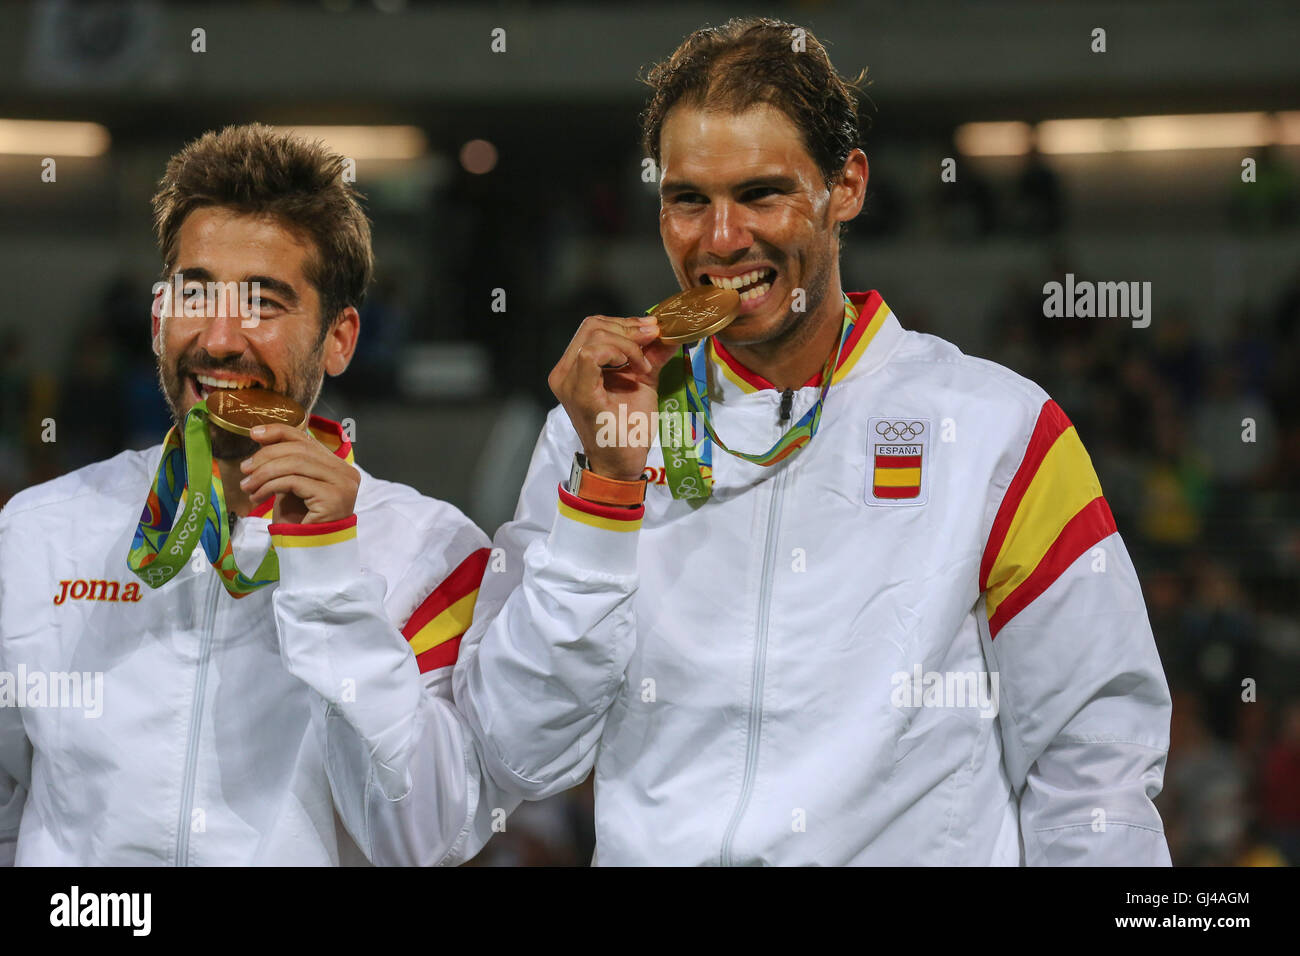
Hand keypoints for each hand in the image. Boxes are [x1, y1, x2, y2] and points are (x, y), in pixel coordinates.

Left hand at [239, 423, 359, 524]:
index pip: (307, 439)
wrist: (311, 552)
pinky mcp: (332, 497)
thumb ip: (287, 464)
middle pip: (300, 450)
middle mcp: (346, 472)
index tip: (254, 433)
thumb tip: (262, 438)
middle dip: (266, 456)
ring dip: (264, 473)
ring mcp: (342, 484)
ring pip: (295, 464)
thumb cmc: (302, 521)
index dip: (279, 432)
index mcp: (339, 465)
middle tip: (245, 469)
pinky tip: (258, 496)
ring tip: (247, 485)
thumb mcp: (292, 485)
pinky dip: (270, 486)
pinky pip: (293, 482)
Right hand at [547, 315, 678, 480]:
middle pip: (592, 325)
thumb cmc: (628, 429)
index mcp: (574, 367)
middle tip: (653, 340)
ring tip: (644, 364)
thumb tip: (669, 331)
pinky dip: (619, 353)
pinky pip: (591, 354)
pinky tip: (635, 368)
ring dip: (627, 343)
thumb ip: (650, 355)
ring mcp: (567, 381)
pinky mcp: (578, 392)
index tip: (653, 332)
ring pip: (593, 334)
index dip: (625, 324)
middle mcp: (564, 372)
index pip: (593, 327)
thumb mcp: (642, 381)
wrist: (622, 464)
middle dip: (628, 329)